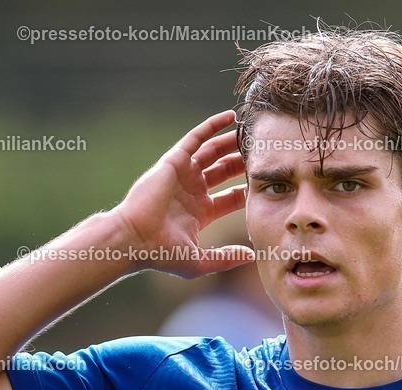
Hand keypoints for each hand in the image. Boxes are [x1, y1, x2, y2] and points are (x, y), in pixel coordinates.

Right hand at [112, 110, 253, 277]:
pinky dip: (212, 126)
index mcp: (201, 212)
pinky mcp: (174, 161)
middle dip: (243, 163)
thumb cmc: (161, 253)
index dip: (248, 190)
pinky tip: (231, 117)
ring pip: (213, 152)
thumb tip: (252, 256)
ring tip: (252, 132)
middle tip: (264, 153)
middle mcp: (193, 191)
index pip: (232, 197)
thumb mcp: (199, 261)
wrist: (134, 239)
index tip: (267, 183)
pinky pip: (196, 138)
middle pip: (225, 171)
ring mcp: (183, 174)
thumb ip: (226, 258)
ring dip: (232, 142)